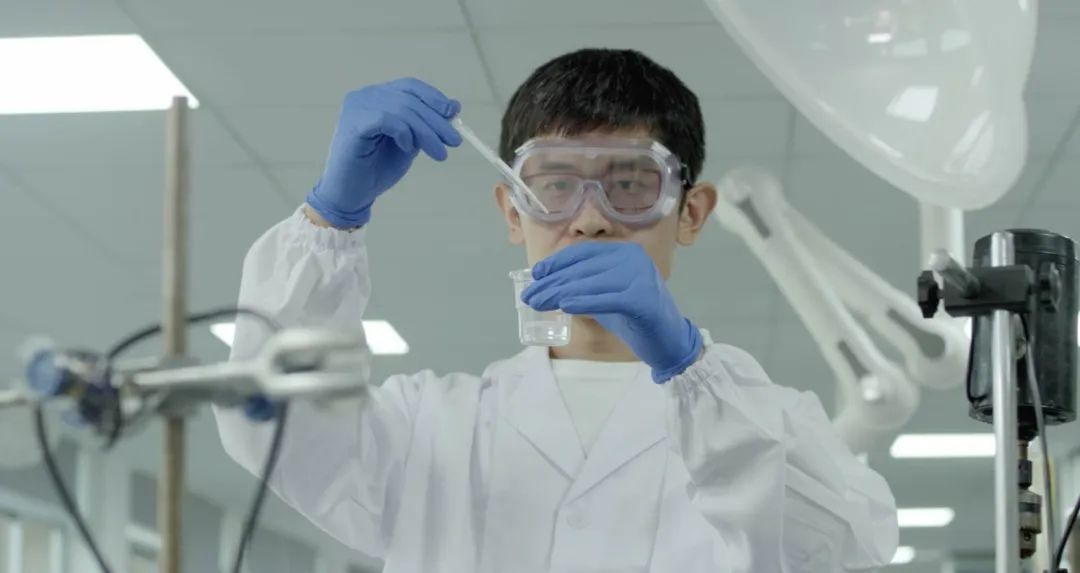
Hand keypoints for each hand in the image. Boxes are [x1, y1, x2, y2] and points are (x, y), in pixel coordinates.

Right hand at [305, 78, 461, 227]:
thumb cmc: (377, 169)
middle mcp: (366, 96)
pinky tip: (408, 149)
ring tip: (439, 153)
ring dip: (426, 132)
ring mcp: (357, 107)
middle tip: (455, 141)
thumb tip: (454, 106)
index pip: (411, 86)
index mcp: (378, 96)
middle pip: (410, 99)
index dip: (434, 98)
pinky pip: (387, 119)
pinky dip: (404, 133)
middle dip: (437, 121)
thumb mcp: (410, 143)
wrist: (351, 195)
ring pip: (402, 110)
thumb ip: (426, 125)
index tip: (453, 114)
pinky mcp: (353, 123)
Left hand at [521, 242, 703, 382]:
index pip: (584, 253)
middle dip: (552, 283)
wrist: (669, 341)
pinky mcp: (644, 299)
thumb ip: (582, 285)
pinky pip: (607, 299)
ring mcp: (641, 277)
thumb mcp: (604, 295)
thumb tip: (545, 282)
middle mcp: (634, 259)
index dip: (557, 263)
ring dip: (559, 294)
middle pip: (584, 269)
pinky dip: (583, 302)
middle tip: (529, 296)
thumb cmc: (633, 317)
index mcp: (625, 252)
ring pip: (591, 283)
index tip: (535, 275)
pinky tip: (564, 307)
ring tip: (538, 304)